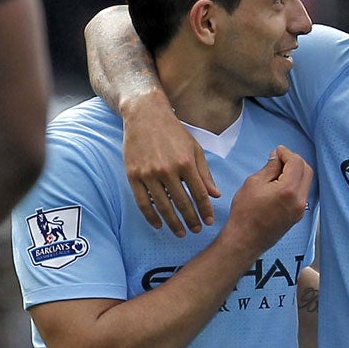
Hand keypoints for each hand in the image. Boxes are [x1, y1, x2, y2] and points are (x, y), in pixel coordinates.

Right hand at [121, 91, 219, 236]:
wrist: (145, 115)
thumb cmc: (174, 132)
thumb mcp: (195, 149)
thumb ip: (205, 173)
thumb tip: (215, 195)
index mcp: (186, 163)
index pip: (199, 193)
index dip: (205, 210)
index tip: (209, 222)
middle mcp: (168, 170)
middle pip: (182, 203)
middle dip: (191, 220)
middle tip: (196, 231)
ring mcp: (149, 173)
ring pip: (163, 206)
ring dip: (173, 222)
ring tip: (180, 232)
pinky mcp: (133, 175)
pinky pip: (143, 202)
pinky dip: (151, 216)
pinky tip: (159, 225)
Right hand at [224, 145, 312, 252]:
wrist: (245, 240)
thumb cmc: (245, 213)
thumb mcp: (254, 183)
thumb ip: (270, 167)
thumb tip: (277, 157)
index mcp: (289, 190)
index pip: (296, 163)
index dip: (287, 153)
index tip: (277, 151)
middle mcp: (299, 200)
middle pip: (307, 171)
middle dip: (295, 161)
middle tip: (280, 158)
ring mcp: (300, 209)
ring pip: (306, 182)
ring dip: (296, 172)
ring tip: (278, 171)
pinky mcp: (297, 216)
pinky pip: (302, 193)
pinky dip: (295, 184)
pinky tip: (281, 183)